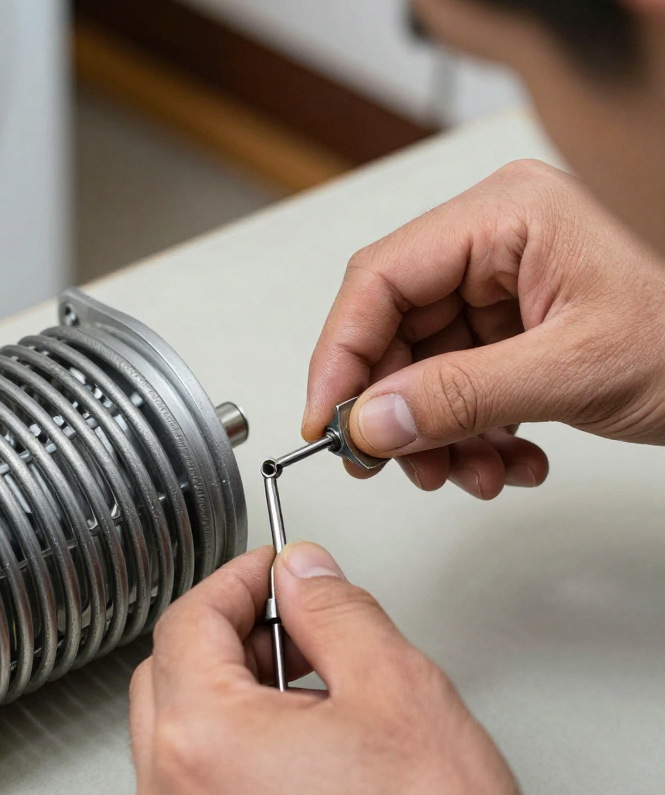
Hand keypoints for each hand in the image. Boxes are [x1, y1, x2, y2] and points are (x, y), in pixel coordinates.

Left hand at [130, 544, 536, 794]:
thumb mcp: (395, 687)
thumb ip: (334, 610)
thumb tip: (303, 573)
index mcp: (201, 740)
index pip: (187, 622)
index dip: (234, 581)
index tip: (270, 571)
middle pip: (170, 678)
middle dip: (227, 639)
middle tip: (294, 631)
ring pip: (177, 742)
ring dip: (228, 702)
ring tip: (309, 704)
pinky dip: (228, 765)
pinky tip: (299, 769)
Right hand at [303, 159, 664, 498]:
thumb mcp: (573, 370)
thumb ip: (459, 396)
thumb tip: (370, 421)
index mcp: (505, 217)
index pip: (380, 280)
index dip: (341, 355)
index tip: (327, 421)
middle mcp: (497, 245)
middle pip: (396, 329)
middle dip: (397, 409)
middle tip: (393, 464)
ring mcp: (508, 289)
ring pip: (426, 368)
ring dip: (438, 435)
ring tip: (471, 473)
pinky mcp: (519, 330)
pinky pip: (463, 386)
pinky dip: (473, 434)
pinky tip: (507, 459)